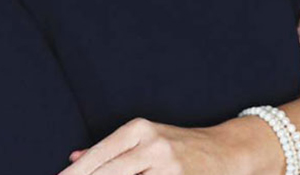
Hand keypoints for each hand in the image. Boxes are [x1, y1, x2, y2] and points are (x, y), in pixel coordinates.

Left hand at [58, 116, 243, 174]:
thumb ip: (110, 149)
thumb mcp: (144, 138)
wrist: (224, 152)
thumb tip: (74, 157)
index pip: (100, 155)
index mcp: (139, 129)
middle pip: (110, 172)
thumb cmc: (178, 145)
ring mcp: (168, 168)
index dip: (78, 173)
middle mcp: (152, 145)